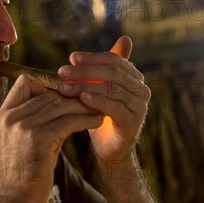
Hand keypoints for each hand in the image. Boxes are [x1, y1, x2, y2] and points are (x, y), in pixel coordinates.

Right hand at [0, 74, 102, 202]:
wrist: (16, 200)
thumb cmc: (24, 170)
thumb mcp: (22, 138)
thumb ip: (35, 117)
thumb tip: (61, 100)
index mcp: (4, 113)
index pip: (25, 82)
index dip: (46, 85)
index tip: (63, 96)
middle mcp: (12, 116)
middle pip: (49, 93)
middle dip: (72, 97)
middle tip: (92, 99)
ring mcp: (24, 126)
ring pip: (61, 104)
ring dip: (84, 106)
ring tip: (98, 109)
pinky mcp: (40, 138)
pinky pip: (69, 120)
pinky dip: (86, 119)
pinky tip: (97, 121)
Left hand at [57, 36, 150, 162]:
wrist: (109, 147)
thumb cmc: (101, 113)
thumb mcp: (97, 90)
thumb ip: (92, 73)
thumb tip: (74, 55)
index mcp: (134, 77)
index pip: (114, 60)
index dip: (92, 58)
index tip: (72, 58)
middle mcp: (141, 89)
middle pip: (113, 72)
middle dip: (85, 71)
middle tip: (63, 72)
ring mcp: (139, 106)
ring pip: (112, 89)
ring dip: (85, 86)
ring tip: (65, 87)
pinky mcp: (133, 123)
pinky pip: (115, 108)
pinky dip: (97, 101)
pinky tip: (82, 98)